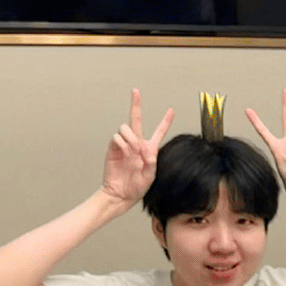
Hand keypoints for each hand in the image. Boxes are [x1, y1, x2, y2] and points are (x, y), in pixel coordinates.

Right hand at [99, 89, 172, 207]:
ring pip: (126, 128)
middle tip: (136, 91)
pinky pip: (117, 138)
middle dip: (136, 104)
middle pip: (135, 119)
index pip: (159, 131)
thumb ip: (151, 163)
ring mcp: (124, 145)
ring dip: (131, 137)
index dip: (165, 121)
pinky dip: (122, 143)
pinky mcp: (113, 148)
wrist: (121, 193)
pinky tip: (125, 152)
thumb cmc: (137, 186)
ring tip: (133, 151)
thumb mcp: (150, 176)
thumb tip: (146, 152)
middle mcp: (136, 143)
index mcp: (149, 148)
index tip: (171, 110)